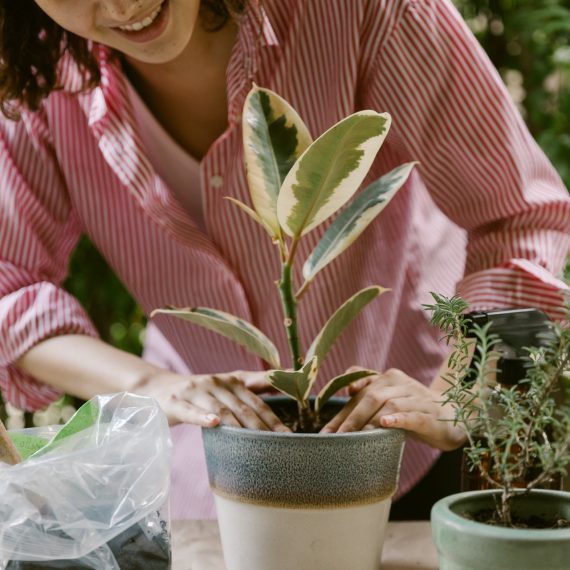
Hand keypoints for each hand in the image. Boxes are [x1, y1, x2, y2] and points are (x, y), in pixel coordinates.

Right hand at [134, 369, 289, 431]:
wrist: (159, 388)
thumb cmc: (201, 391)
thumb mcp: (227, 386)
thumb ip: (254, 386)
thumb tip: (284, 382)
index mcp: (232, 381)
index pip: (257, 401)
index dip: (274, 418)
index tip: (289, 434)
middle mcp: (217, 382)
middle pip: (243, 408)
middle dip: (262, 428)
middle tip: (277, 446)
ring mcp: (196, 391)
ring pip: (221, 411)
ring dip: (238, 427)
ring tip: (254, 443)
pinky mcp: (177, 402)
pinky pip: (192, 412)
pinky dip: (203, 418)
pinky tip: (214, 424)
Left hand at [320, 367, 465, 450]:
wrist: (454, 414)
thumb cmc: (413, 410)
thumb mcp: (389, 400)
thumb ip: (367, 398)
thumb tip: (343, 401)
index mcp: (388, 378)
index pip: (359, 393)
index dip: (341, 412)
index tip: (325, 433)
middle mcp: (401, 384)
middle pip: (371, 397)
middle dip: (351, 418)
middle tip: (338, 438)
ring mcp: (417, 398)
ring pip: (389, 405)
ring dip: (370, 421)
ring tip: (355, 437)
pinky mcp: (431, 414)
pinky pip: (413, 415)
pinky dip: (398, 419)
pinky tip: (385, 424)